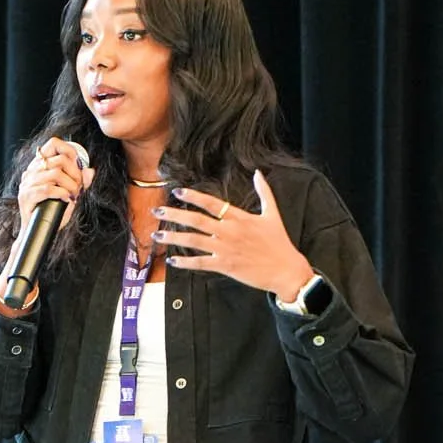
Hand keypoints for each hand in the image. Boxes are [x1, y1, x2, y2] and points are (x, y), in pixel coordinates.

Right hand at [17, 138, 93, 224]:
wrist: (37, 233)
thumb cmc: (51, 212)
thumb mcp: (68, 194)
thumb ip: (79, 183)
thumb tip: (90, 171)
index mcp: (40, 166)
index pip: (53, 144)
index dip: (70, 150)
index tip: (79, 165)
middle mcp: (31, 171)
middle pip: (59, 160)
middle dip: (75, 174)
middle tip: (79, 187)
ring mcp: (27, 184)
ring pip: (55, 174)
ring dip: (70, 185)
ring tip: (73, 195)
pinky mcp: (26, 196)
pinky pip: (48, 189)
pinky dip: (62, 193)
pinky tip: (66, 199)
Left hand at [152, 169, 312, 297]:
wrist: (285, 270)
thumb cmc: (279, 242)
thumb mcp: (272, 214)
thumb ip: (264, 192)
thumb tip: (258, 173)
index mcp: (239, 217)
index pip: (211, 203)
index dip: (193, 196)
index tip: (178, 191)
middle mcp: (229, 231)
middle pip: (196, 220)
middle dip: (174, 215)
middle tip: (157, 211)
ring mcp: (225, 249)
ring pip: (194, 241)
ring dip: (173, 237)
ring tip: (157, 235)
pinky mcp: (225, 266)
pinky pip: (201, 263)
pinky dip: (186, 262)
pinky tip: (172, 260)